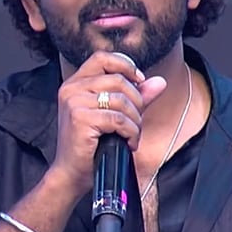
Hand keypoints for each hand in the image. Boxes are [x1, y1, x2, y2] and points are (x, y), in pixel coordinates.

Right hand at [47, 51, 166, 195]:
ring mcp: (74, 103)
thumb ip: (136, 96)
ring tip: (132, 134)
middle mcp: (72, 89)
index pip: (103, 58)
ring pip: (121, 100)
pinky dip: (130, 132)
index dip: (126, 66)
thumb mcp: (115, 114)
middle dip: (136, 101)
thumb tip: (160, 82)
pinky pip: (118, 119)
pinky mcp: (80, 119)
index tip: (139, 81)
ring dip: (134, 121)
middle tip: (135, 121)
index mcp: (76, 83)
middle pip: (118, 80)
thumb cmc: (91, 145)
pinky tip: (128, 142)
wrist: (72, 173)